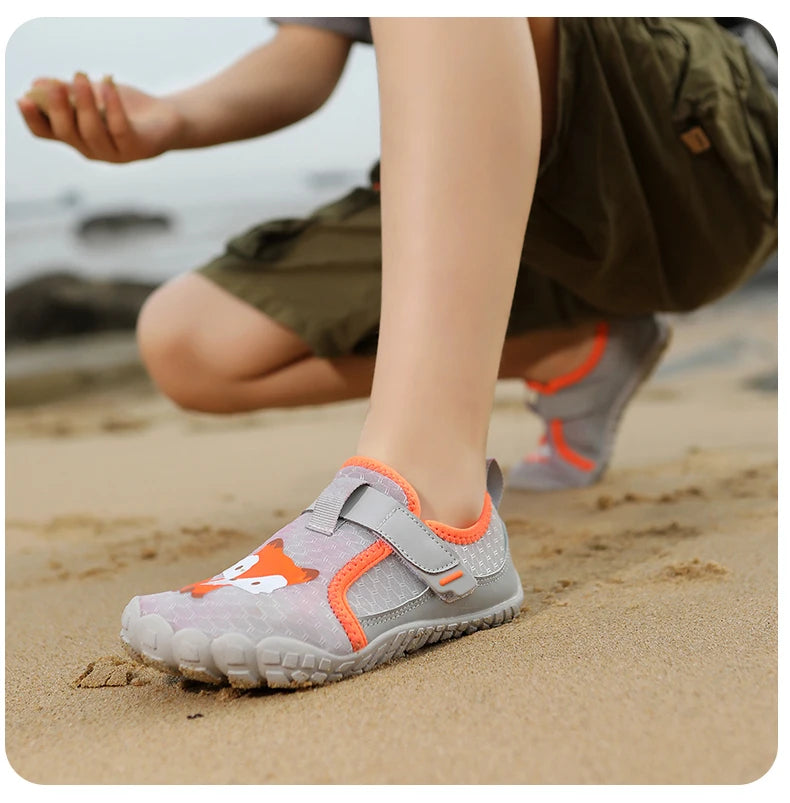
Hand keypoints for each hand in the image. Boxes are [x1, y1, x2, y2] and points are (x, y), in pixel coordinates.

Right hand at [17, 73, 184, 162]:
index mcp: (76, 138)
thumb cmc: (125, 107)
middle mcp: (92, 150)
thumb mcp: (93, 95)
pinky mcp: (138, 148)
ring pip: (92, 131)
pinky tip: (108, 82)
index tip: (24, 99)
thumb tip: (37, 84)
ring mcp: (116, 153)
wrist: (166, 120)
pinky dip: (112, 104)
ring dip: (84, 102)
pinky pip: (120, 128)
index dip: (34, 119)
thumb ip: (67, 92)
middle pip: (68, 133)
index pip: (47, 134)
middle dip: (58, 108)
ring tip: (81, 76)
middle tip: (55, 84)